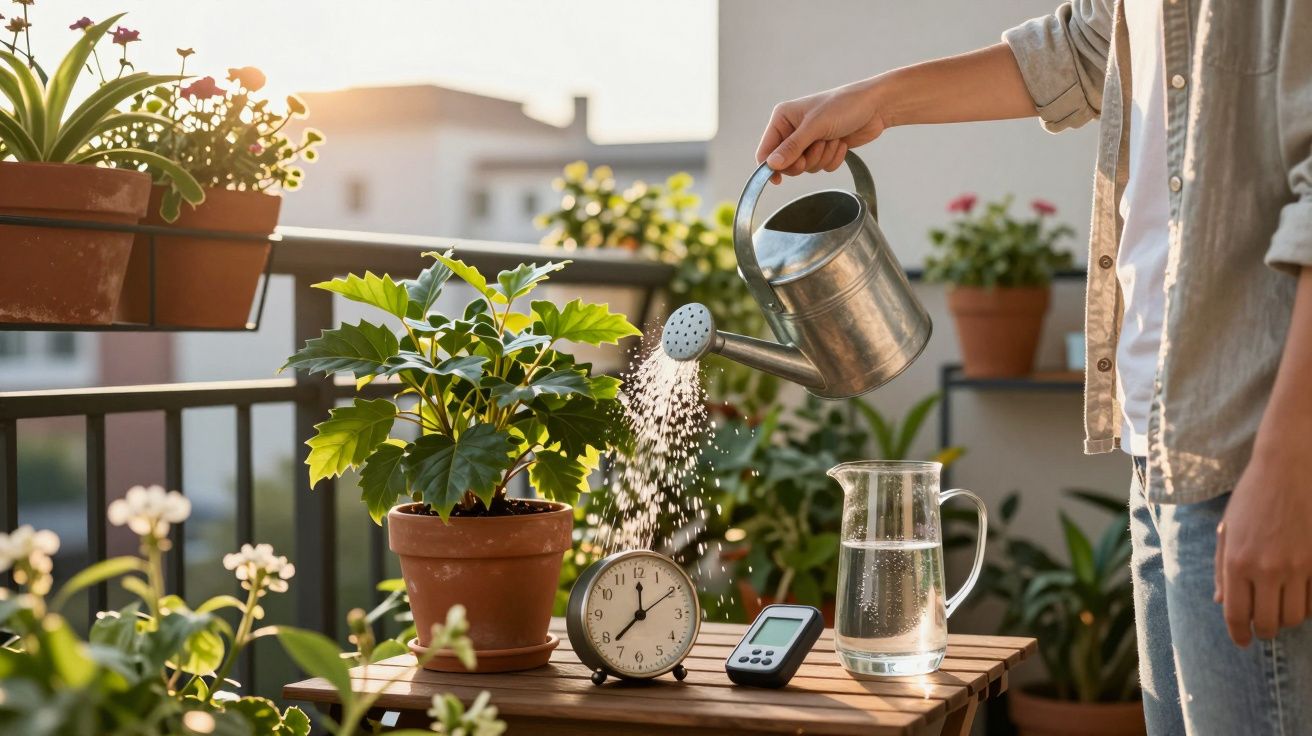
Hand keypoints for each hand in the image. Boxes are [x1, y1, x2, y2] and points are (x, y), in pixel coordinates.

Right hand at [756, 80, 887, 182]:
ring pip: (806, 167)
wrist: (876, 107)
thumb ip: (793, 147)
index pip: (766, 150)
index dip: (770, 167)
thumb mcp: (815, 126)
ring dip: (822, 157)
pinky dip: (833, 159)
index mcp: (783, 118)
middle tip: (817, 148)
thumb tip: (771, 165)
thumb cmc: (844, 106)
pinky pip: (822, 167)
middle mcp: (792, 130)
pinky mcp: (824, 149)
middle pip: (786, 164)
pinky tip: (841, 143)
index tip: (777, 180)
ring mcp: (809, 141)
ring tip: (833, 139)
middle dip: (805, 160)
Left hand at [1215, 442, 1311, 645]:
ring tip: (1280, 610)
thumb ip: (1223, 569)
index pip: (1237, 615)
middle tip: (1263, 629)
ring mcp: (1298, 566)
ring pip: (1297, 617)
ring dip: (1287, 620)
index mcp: (1238, 562)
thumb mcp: (1227, 531)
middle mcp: (1267, 569)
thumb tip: (1221, 602)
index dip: (1239, 635)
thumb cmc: (1250, 499)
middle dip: (1265, 632)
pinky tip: (1298, 597)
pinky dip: (1308, 606)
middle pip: (1270, 623)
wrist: (1286, 470)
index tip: (1242, 642)